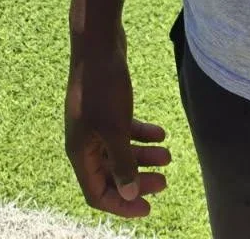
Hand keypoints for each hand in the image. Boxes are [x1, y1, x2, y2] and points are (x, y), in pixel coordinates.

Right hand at [65, 44, 170, 218]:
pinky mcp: (106, 107)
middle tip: (164, 182)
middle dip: (137, 181)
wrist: (98, 42)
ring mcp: (95, 124)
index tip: (147, 207)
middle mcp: (85, 142)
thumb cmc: (103, 86)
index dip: (121, 205)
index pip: (97, 193)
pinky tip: (162, 132)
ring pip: (120, 151)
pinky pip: (124, 130)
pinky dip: (143, 134)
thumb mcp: (115, 128)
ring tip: (169, 155)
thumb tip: (129, 195)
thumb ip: (122, 163)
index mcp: (80, 152)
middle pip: (111, 174)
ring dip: (144, 156)